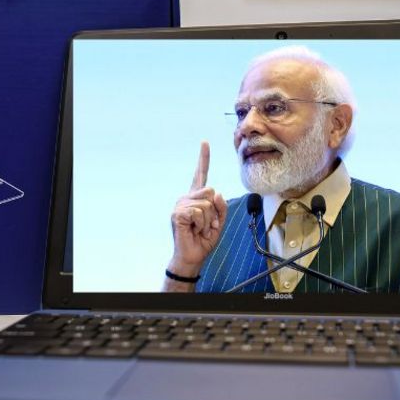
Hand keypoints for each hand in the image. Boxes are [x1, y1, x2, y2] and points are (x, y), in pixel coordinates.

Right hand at [168, 141, 227, 277]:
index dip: (203, 159)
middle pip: (210, 192)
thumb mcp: (219, 223)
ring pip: (206, 204)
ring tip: (199, 229)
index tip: (204, 142)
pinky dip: (202, 224)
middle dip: (214, 212)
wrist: (192, 257)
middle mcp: (187, 198)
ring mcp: (180, 205)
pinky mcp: (178, 213)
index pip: (201, 175)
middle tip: (205, 225)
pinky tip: (194, 230)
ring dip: (208, 221)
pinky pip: (199, 212)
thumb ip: (221, 207)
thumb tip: (216, 192)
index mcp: (196, 198)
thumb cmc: (203, 240)